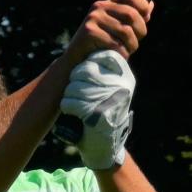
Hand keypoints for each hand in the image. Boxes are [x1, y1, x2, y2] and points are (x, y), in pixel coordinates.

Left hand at [60, 50, 135, 169]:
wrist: (106, 149)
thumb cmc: (103, 113)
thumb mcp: (109, 87)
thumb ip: (101, 68)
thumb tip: (88, 42)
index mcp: (124, 75)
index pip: (99, 56)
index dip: (85, 67)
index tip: (84, 80)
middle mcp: (121, 85)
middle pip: (85, 71)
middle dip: (74, 82)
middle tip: (76, 94)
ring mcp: (110, 100)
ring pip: (75, 86)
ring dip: (69, 96)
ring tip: (76, 104)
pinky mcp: (98, 115)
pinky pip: (71, 102)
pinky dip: (67, 107)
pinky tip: (74, 114)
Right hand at [64, 0, 152, 67]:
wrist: (76, 63)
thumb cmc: (100, 47)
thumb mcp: (116, 30)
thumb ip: (131, 19)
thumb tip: (150, 5)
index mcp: (107, 4)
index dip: (142, 5)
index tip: (145, 19)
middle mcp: (99, 7)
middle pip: (132, 15)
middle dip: (140, 32)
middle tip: (135, 45)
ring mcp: (93, 19)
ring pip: (126, 32)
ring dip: (131, 47)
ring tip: (126, 53)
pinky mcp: (89, 32)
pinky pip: (116, 44)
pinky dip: (121, 54)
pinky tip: (116, 58)